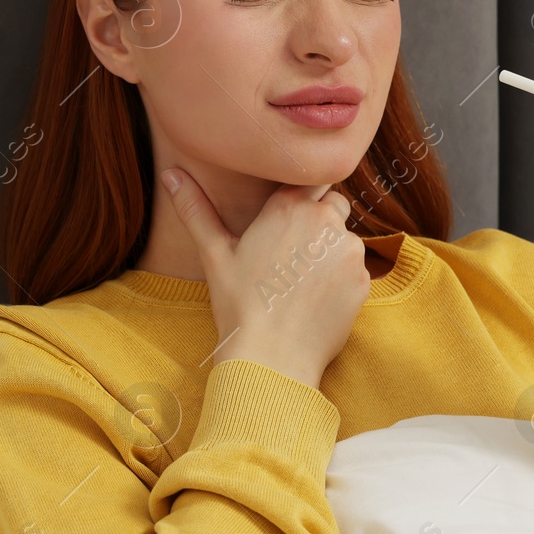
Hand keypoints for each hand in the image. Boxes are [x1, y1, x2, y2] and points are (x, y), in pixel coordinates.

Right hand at [162, 168, 368, 389]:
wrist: (272, 359)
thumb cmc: (239, 305)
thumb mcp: (214, 254)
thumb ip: (195, 209)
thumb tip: (169, 174)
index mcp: (288, 206)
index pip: (310, 179)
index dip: (300, 198)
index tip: (287, 221)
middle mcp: (325, 221)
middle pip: (332, 204)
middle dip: (318, 221)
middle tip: (291, 255)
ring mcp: (349, 250)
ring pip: (345, 237)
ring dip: (329, 250)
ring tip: (300, 282)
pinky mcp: (364, 279)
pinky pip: (356, 269)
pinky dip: (341, 279)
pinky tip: (315, 299)